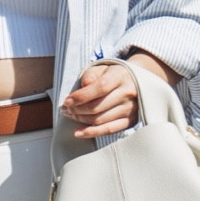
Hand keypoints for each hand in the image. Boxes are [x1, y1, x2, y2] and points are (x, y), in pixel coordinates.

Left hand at [60, 52, 178, 138]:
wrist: (135, 82)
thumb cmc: (113, 75)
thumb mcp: (102, 68)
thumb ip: (91, 74)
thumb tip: (84, 85)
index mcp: (121, 76)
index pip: (100, 88)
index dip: (81, 96)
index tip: (66, 101)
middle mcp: (128, 93)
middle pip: (97, 107)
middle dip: (76, 110)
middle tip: (64, 109)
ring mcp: (130, 109)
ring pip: (100, 119)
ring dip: (81, 120)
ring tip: (70, 116)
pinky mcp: (130, 121)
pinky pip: (109, 130)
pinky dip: (92, 132)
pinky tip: (79, 132)